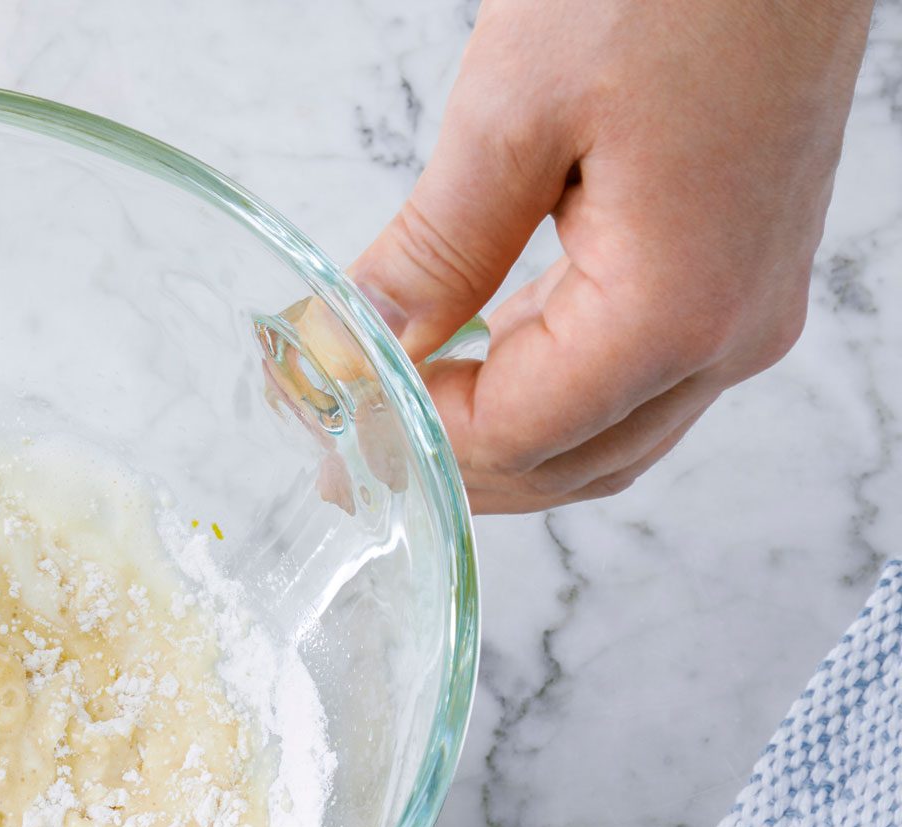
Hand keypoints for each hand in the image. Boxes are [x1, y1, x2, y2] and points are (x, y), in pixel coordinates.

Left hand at [350, 0, 873, 511]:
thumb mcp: (513, 115)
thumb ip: (434, 252)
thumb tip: (357, 342)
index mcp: (676, 312)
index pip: (514, 438)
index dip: (410, 439)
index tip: (324, 418)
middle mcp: (730, 333)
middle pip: (568, 464)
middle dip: (449, 467)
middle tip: (342, 447)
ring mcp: (745, 305)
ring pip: (604, 435)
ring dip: (497, 438)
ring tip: (393, 409)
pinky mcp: (738, 269)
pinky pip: (634, 374)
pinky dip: (545, 387)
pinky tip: (474, 356)